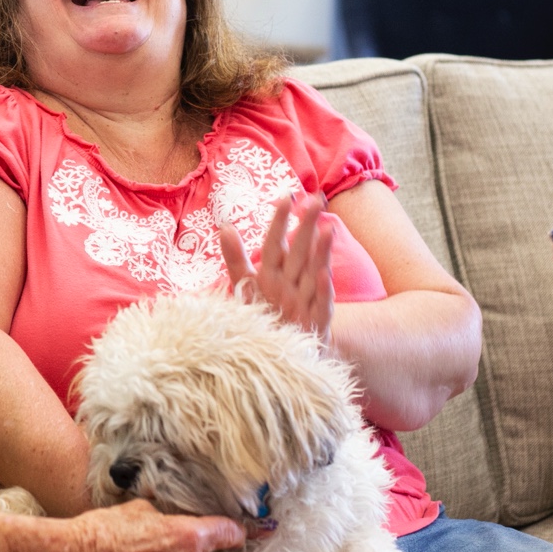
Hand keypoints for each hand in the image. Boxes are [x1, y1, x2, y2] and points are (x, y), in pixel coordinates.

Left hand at [219, 193, 335, 345]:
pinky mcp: (316, 323)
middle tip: (315, 201)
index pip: (274, 245)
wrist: (283, 353)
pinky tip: (324, 275)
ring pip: (314, 273)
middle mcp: (291, 284)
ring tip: (327, 229)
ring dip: (321, 253)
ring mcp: (306, 302)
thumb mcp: (246, 287)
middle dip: (306, 228)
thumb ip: (236, 258)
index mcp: (273, 274)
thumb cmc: (266, 314)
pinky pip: (320, 306)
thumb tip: (225, 226)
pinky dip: (322, 291)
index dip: (278, 224)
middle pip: (298, 253)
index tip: (285, 198)